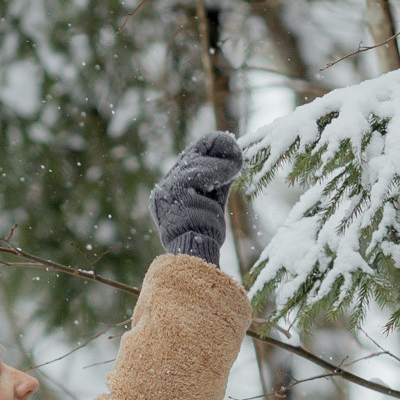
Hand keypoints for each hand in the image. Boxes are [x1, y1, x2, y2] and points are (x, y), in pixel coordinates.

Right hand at [149, 128, 242, 261]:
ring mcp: (167, 192)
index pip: (186, 162)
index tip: (227, 144)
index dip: (206, 149)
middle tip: (235, 148)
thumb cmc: (205, 235)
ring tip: (236, 164)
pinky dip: (217, 170)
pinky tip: (232, 170)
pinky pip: (199, 174)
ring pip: (195, 164)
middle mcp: (163, 191)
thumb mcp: (210, 203)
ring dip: (218, 163)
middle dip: (214, 150)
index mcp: (167, 194)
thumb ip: (215, 183)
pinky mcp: (175, 194)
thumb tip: (231, 160)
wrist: (196, 255)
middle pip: (189, 158)